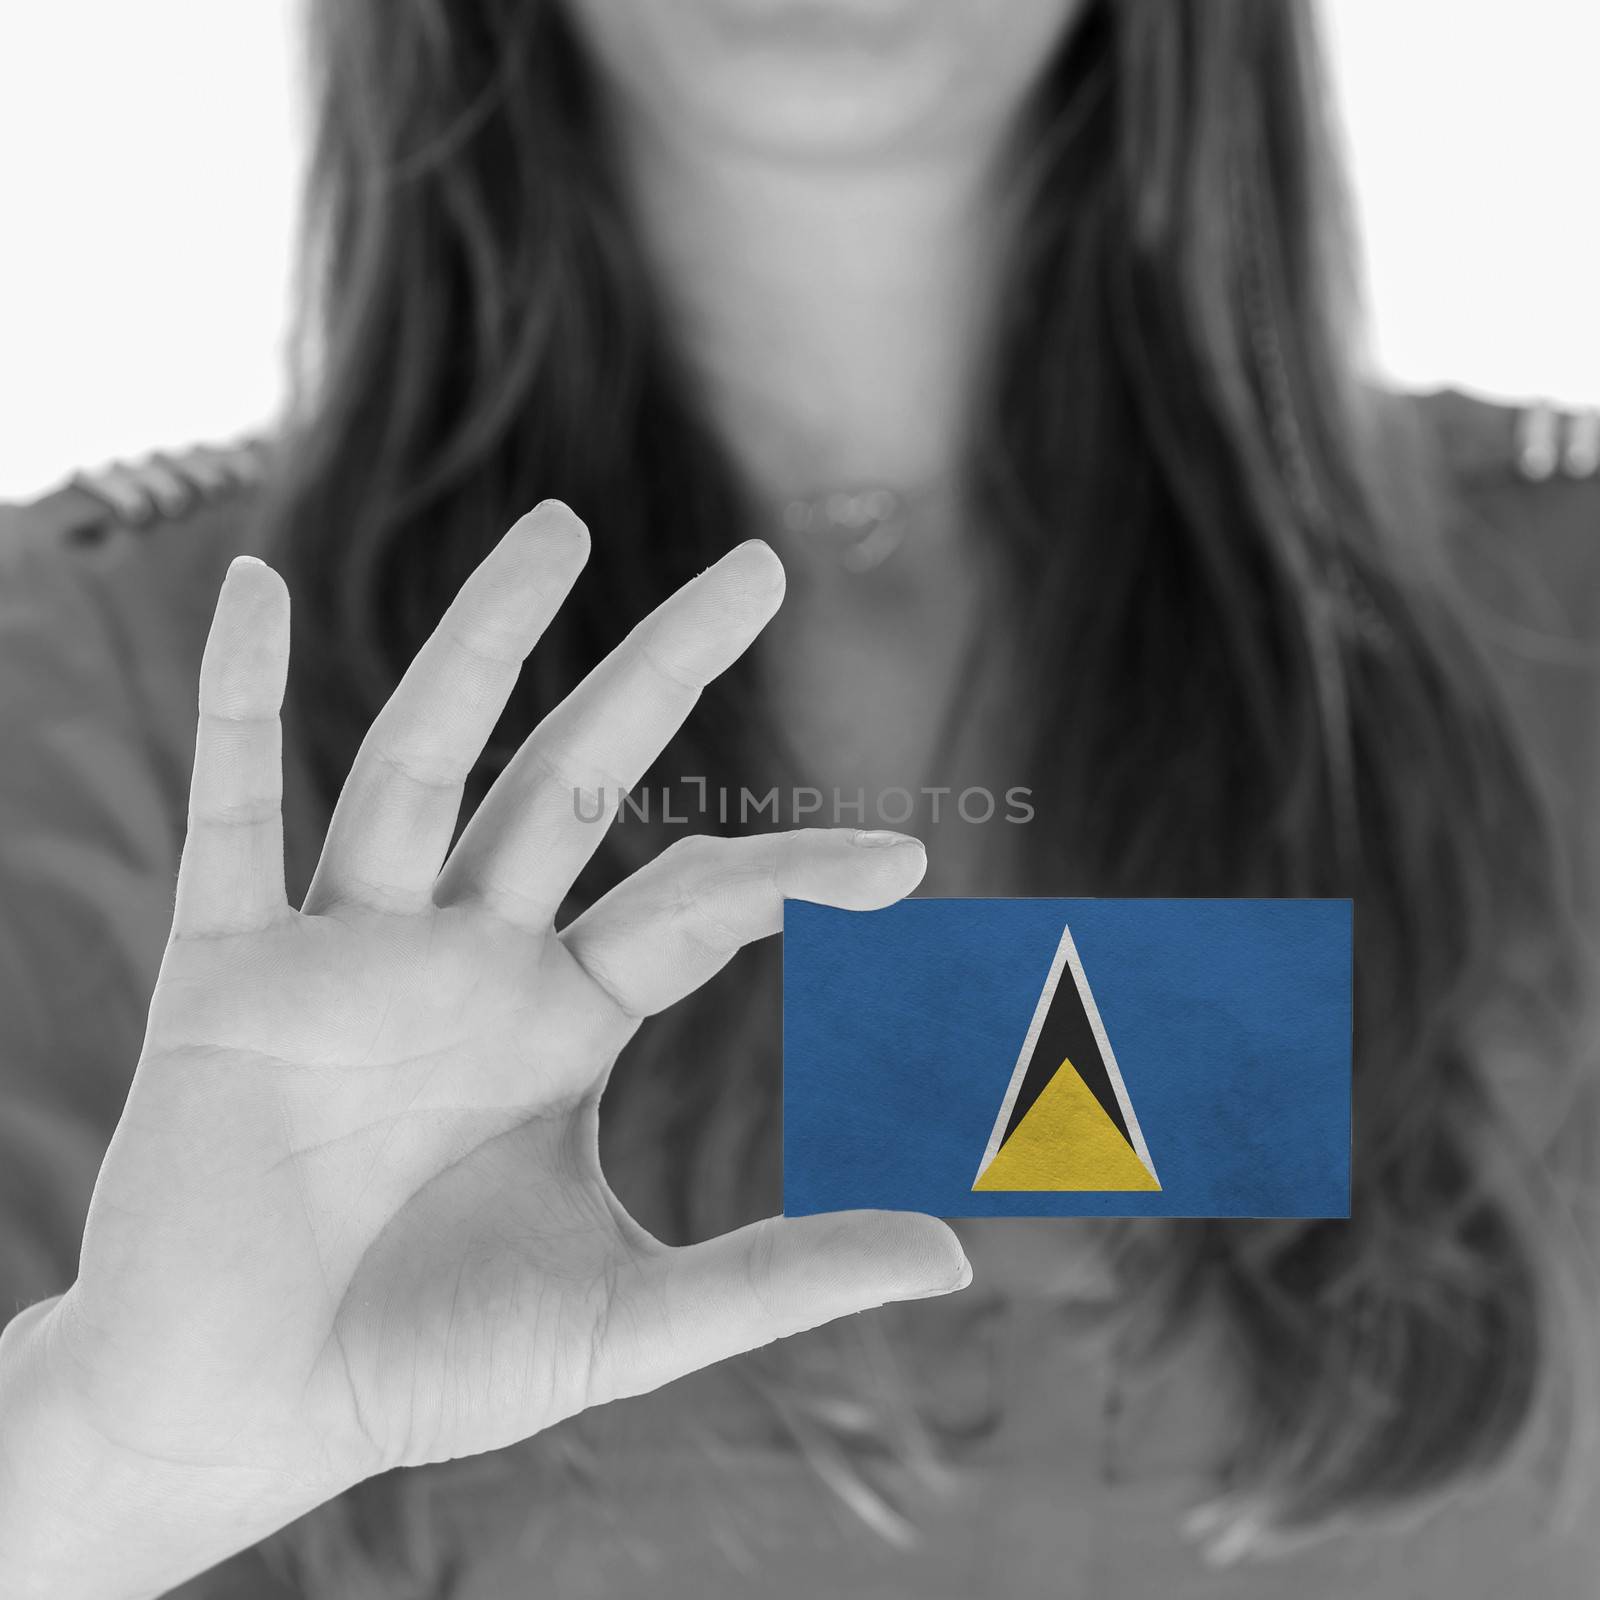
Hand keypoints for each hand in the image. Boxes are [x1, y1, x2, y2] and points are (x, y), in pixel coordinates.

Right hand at [3, 504, 965, 1595]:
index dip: (798, 876)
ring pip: (423, 762)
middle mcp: (467, 960)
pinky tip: (252, 589)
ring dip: (486, 644)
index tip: (909, 865)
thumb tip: (957, 1257)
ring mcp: (348, 953)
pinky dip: (236, 703)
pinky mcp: (226, 974)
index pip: (699, 905)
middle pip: (575, 779)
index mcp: (560, 1021)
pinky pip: (227, 813)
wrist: (242, 1418)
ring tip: (562, 528)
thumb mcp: (626, 1320)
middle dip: (663, 672)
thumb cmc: (424, 1366)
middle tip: (763, 565)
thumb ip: (782, 1278)